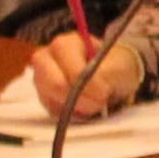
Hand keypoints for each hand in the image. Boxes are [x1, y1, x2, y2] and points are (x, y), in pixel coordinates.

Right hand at [27, 29, 143, 121]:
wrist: (111, 75)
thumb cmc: (114, 66)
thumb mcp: (117, 67)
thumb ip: (102, 76)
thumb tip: (88, 89)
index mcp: (65, 44)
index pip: (71, 69)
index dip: (89, 85)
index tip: (105, 93)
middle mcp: (47, 58)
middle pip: (55, 85)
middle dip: (80, 98)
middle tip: (100, 102)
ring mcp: (42, 78)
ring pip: (53, 101)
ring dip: (79, 107)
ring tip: (96, 102)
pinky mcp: (44, 97)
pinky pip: (55, 112)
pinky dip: (73, 113)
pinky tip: (85, 105)